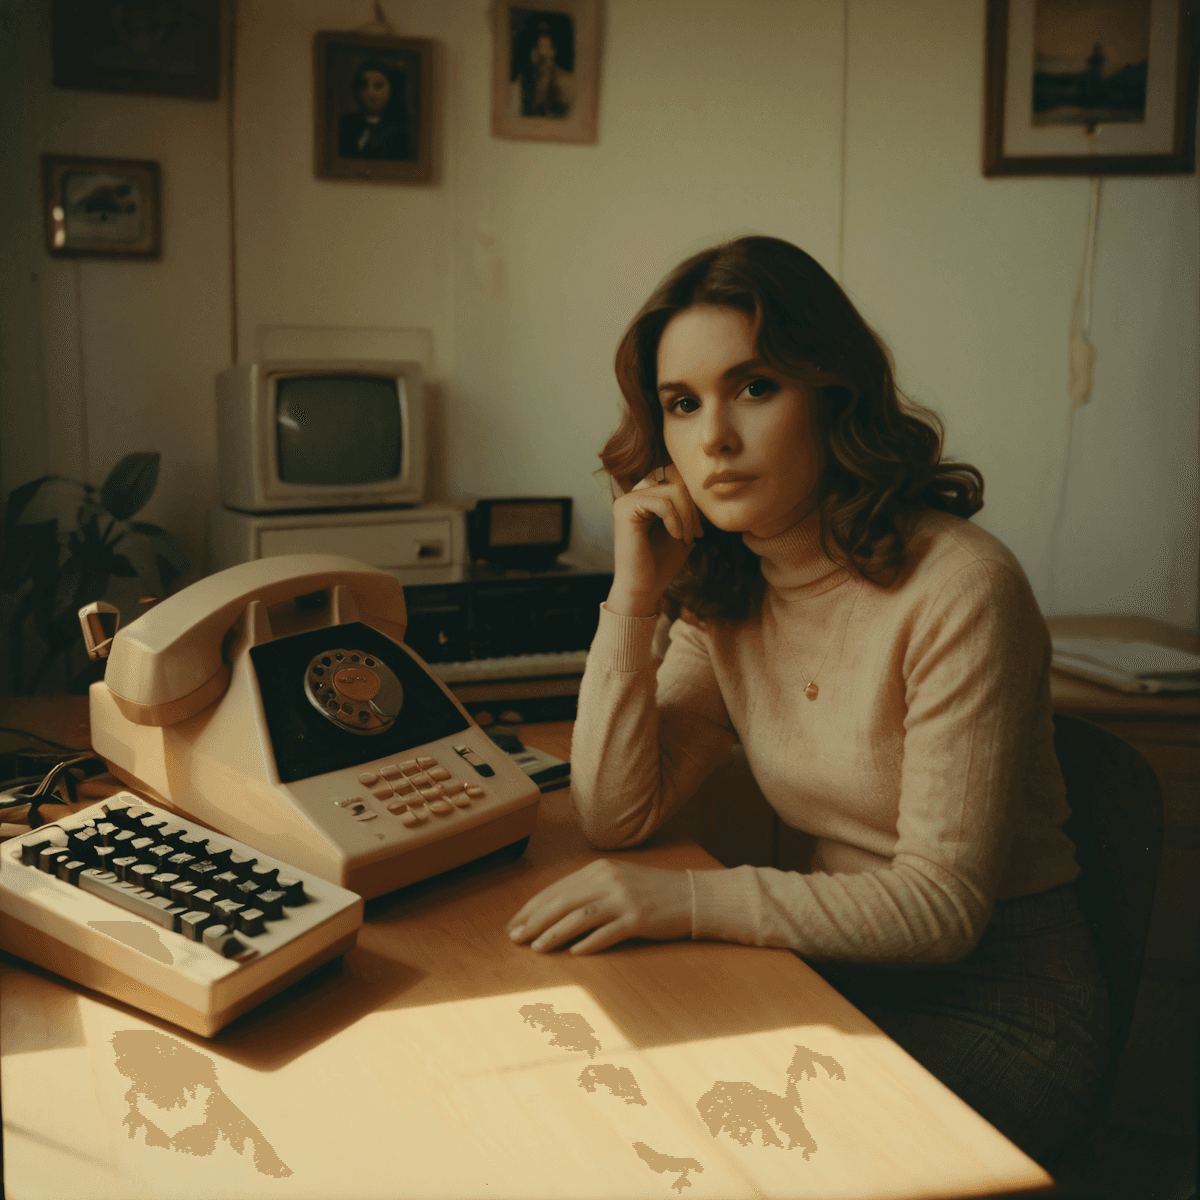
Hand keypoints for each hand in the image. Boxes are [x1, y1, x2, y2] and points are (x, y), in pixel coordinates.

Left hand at [506, 859, 692, 954]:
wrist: (691, 895)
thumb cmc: (651, 891)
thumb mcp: (617, 881)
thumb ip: (588, 890)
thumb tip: (552, 910)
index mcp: (599, 870)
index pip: (556, 889)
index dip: (531, 907)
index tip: (513, 924)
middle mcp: (608, 880)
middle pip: (562, 902)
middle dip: (534, 921)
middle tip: (514, 938)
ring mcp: (624, 899)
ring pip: (579, 916)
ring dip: (554, 933)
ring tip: (535, 947)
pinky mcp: (638, 919)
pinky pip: (608, 932)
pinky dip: (588, 943)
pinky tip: (573, 953)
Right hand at [607, 464, 703, 616]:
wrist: (643, 589)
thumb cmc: (660, 565)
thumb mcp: (681, 533)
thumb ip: (688, 510)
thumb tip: (702, 488)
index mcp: (644, 499)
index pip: (676, 480)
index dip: (693, 503)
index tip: (699, 532)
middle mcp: (633, 495)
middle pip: (677, 483)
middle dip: (692, 511)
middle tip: (695, 537)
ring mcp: (626, 500)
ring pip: (673, 490)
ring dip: (687, 518)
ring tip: (685, 540)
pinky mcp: (625, 509)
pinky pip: (664, 503)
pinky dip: (676, 521)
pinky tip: (676, 537)